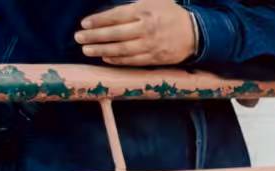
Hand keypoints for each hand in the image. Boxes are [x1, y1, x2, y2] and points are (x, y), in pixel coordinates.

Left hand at [77, 1, 197, 67]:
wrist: (196, 33)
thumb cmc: (171, 13)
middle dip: (94, 37)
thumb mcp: (153, 0)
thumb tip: (112, 10)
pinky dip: (118, 60)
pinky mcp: (156, 58)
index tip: (84, 24)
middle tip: (79, 38)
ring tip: (87, 50)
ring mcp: (151, 45)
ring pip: (122, 50)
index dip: (98, 21)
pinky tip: (106, 57)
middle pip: (115, 34)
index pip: (115, 16)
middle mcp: (146, 29)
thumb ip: (132, 3)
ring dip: (102, 50)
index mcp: (144, 11)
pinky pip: (133, 61)